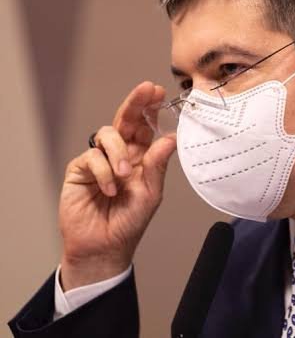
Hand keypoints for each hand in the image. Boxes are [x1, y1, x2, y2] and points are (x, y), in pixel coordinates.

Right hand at [58, 81, 175, 290]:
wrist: (104, 246)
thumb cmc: (129, 221)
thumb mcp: (150, 193)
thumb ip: (157, 166)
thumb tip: (170, 139)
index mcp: (141, 157)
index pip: (147, 127)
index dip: (151, 108)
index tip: (159, 92)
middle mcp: (120, 154)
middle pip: (126, 120)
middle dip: (136, 104)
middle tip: (147, 90)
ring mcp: (99, 160)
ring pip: (107, 134)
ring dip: (119, 151)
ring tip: (124, 175)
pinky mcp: (80, 169)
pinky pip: (92, 157)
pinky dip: (103, 172)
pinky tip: (109, 189)